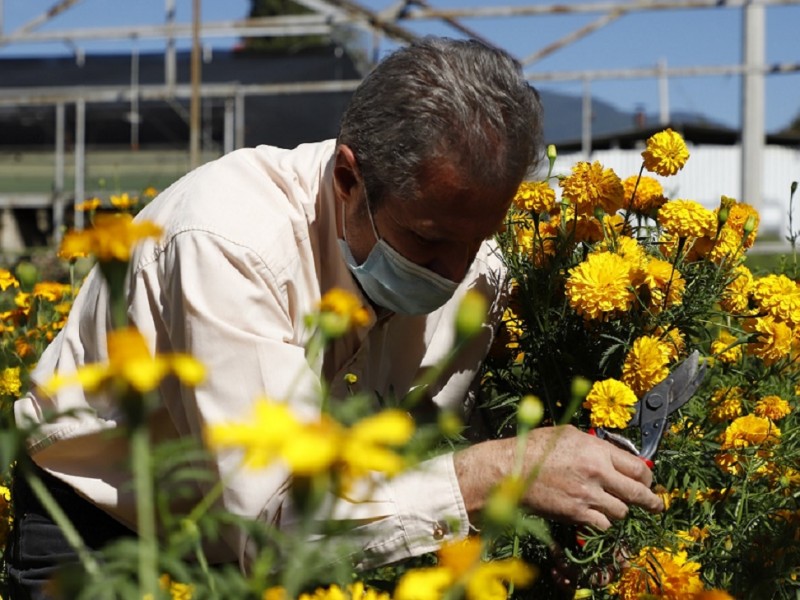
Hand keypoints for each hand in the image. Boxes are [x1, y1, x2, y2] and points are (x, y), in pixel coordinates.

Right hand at [453, 425, 663, 529]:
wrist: (511, 470)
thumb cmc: (534, 448)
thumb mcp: (567, 434)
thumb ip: (593, 444)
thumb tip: (611, 453)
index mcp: (597, 450)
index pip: (638, 467)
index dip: (646, 476)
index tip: (646, 481)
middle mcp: (598, 473)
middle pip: (638, 492)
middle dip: (650, 501)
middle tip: (654, 504)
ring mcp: (588, 495)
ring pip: (622, 511)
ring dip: (619, 509)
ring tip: (612, 505)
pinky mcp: (577, 514)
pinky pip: (603, 524)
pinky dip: (602, 521)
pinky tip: (595, 514)